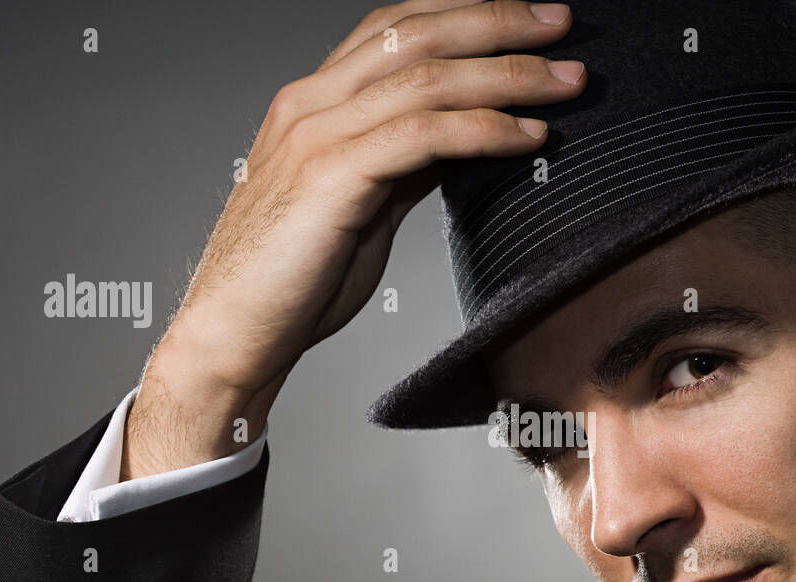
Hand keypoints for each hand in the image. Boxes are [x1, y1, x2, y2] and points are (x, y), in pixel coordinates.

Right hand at [122, 0, 584, 477]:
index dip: (464, 12)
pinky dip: (484, 130)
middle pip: (416, 34)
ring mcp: (316, 136)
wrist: (231, 335)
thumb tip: (462, 137)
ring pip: (427, 77)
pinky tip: (526, 135)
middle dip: (499, 22)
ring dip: (508, 74)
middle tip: (562, 24)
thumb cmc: (291, 282)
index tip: (527, 20)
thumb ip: (403, 163)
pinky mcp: (331, 177)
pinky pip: (424, 135)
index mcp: (312, 103)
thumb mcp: (361, 205)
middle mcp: (310, 104)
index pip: (394, 27)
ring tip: (565, 81)